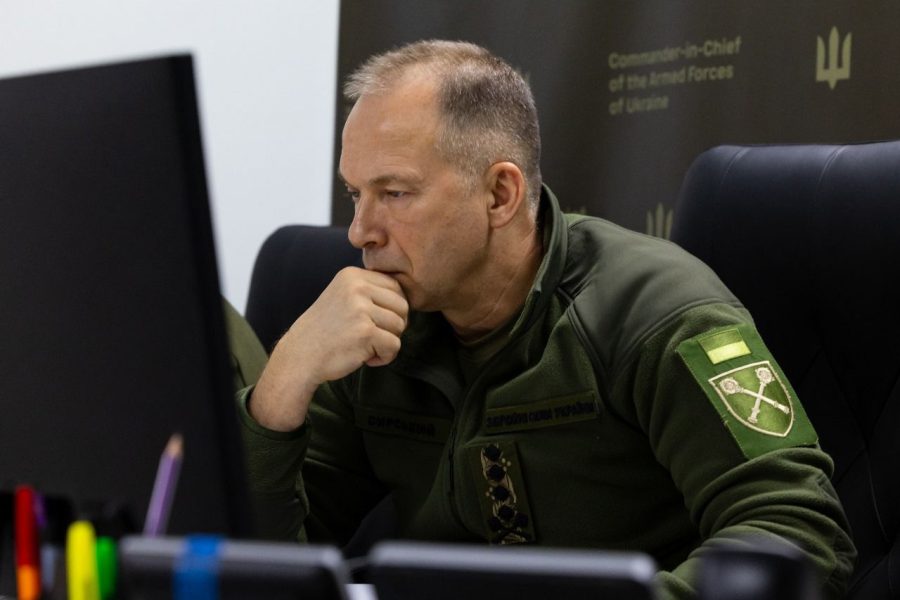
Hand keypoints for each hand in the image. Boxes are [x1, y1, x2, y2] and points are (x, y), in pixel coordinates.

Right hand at [249, 267, 407, 430]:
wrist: (300, 356)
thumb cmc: (326, 331)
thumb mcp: (343, 297)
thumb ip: (370, 292)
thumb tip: (408, 297)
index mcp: (353, 275)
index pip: (395, 287)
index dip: (391, 310)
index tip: (373, 323)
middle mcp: (357, 287)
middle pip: (403, 306)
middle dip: (393, 326)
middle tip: (371, 337)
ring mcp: (361, 308)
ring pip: (400, 326)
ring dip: (387, 342)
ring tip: (365, 346)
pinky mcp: (365, 332)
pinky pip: (394, 345)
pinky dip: (384, 357)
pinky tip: (365, 358)